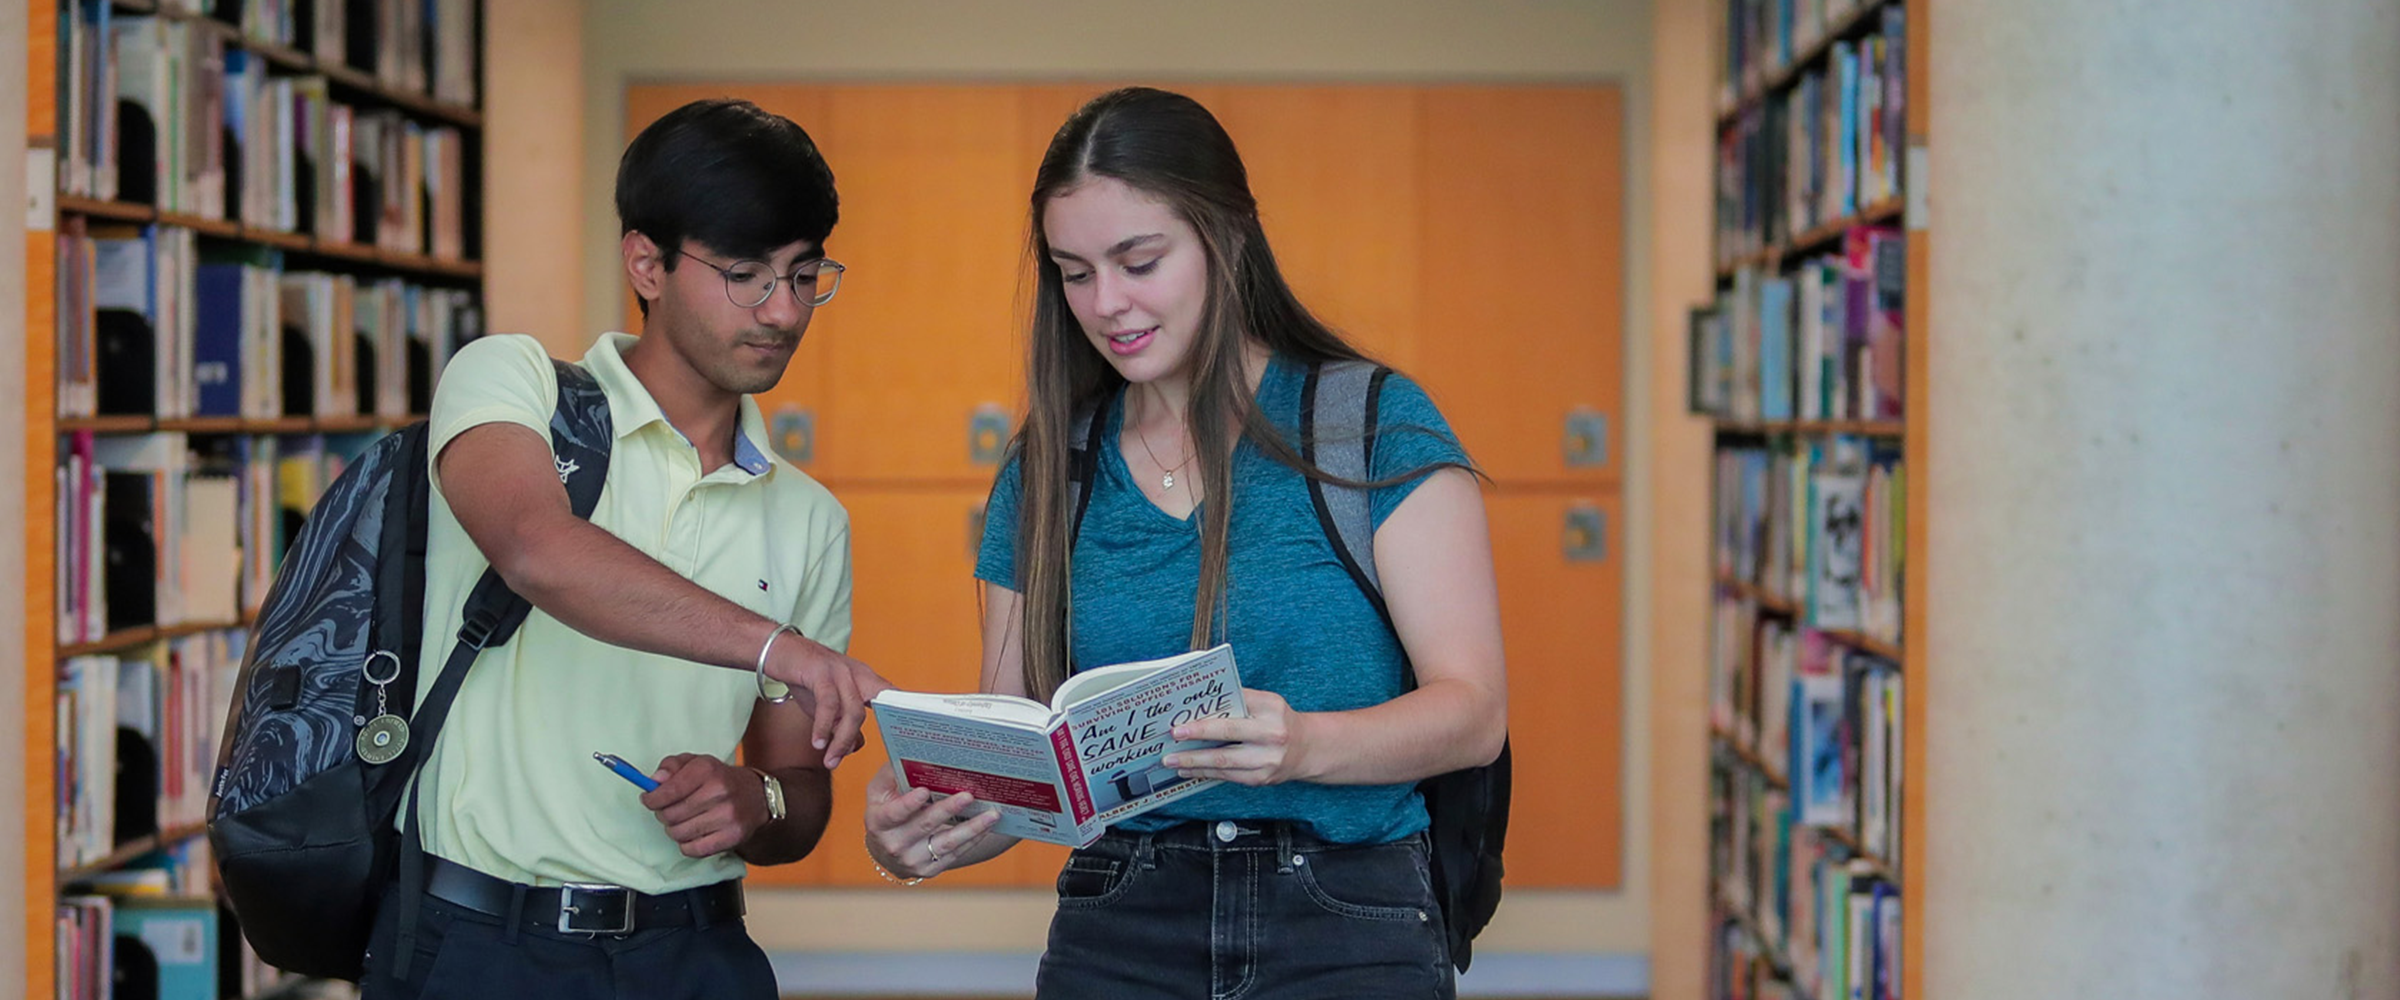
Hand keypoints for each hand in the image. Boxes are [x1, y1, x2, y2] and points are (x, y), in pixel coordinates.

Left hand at [641, 754, 770, 858]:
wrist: (757, 796)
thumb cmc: (719, 779)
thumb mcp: (695, 763)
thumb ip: (671, 766)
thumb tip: (654, 782)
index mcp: (707, 769)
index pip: (667, 791)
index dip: (652, 799)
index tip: (649, 800)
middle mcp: (719, 791)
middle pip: (670, 815)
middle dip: (663, 814)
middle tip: (669, 810)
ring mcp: (728, 815)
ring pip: (679, 833)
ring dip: (675, 830)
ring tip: (684, 821)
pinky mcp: (732, 836)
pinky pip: (693, 850)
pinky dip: (687, 845)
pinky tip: (695, 833)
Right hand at [763, 634, 894, 768]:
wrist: (778, 651)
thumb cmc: (807, 679)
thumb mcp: (828, 706)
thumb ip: (842, 726)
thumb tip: (855, 748)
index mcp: (866, 680)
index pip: (893, 697)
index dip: (905, 715)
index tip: (909, 739)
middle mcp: (858, 674)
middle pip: (878, 707)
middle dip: (876, 733)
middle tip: (859, 760)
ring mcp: (841, 671)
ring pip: (853, 711)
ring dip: (841, 740)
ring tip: (830, 760)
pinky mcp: (821, 672)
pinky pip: (828, 703)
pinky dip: (823, 726)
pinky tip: (817, 742)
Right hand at [864, 764, 1000, 878]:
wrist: (887, 850)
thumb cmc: (886, 809)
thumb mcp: (880, 791)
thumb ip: (893, 773)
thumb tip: (914, 753)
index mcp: (878, 822)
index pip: (894, 813)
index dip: (909, 804)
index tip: (925, 790)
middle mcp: (894, 844)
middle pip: (924, 825)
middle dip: (948, 809)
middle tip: (968, 795)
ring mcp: (913, 860)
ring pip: (946, 843)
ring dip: (972, 828)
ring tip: (992, 814)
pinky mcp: (930, 869)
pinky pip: (956, 853)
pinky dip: (974, 838)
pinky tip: (988, 825)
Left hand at [1164, 688, 1314, 786]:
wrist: (1307, 749)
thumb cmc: (1279, 722)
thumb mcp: (1266, 704)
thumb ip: (1239, 701)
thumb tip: (1200, 704)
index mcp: (1271, 708)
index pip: (1235, 704)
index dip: (1210, 710)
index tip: (1185, 715)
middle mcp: (1271, 733)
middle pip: (1228, 733)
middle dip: (1197, 734)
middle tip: (1175, 735)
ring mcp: (1267, 759)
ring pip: (1224, 761)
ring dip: (1194, 760)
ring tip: (1172, 759)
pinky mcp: (1260, 778)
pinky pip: (1227, 776)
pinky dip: (1205, 773)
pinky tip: (1189, 769)